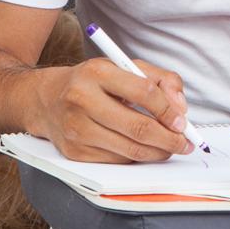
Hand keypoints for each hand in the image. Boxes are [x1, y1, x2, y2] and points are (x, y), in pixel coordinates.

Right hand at [35, 58, 195, 162]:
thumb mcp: (124, 67)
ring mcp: (76, 129)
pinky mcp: (74, 152)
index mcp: (98, 72)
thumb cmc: (92, 82)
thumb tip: (180, 108)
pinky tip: (143, 149)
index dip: (169, 111)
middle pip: (138, 128)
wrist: (45, 99)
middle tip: (184, 143)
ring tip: (169, 148)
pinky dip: (136, 158)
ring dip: (157, 153)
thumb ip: (160, 79)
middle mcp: (82, 100)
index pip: (144, 93)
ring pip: (130, 150)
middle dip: (169, 140)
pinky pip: (117, 161)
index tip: (183, 122)